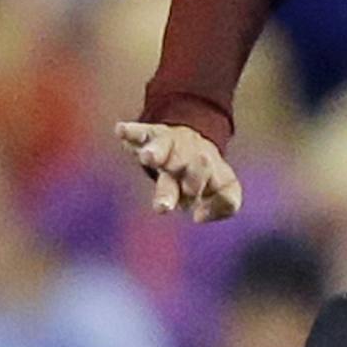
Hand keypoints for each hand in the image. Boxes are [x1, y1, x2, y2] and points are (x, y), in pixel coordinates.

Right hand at [114, 120, 242, 221]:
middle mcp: (190, 157)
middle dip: (182, 177)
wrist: (194, 140)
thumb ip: (225, 205)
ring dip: (157, 152)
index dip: (208, 198)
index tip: (196, 215)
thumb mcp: (225, 188)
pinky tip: (120, 130)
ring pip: (164, 147)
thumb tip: (198, 216)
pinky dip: (131, 131)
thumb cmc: (205, 173)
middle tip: (168, 200)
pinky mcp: (151, 134)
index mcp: (209, 171)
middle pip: (188, 166)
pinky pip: (140, 132)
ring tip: (148, 157)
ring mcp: (170, 144)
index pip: (210, 181)